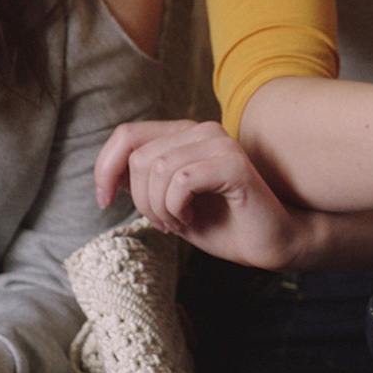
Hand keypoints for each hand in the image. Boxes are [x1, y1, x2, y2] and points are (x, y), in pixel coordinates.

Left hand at [95, 119, 311, 270]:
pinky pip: (182, 180)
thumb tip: (108, 177)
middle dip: (141, 200)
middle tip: (164, 222)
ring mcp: (220, 144)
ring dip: (159, 207)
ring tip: (179, 222)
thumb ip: (144, 184)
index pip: (126, 134)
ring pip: (158, 168)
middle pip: (139, 157)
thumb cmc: (223, 223)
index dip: (105, 167)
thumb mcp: (170, 204)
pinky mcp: (233, 164)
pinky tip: (191, 218)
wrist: (270, 242)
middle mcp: (202, 131)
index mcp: (184, 135)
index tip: (103, 200)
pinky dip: (176, 206)